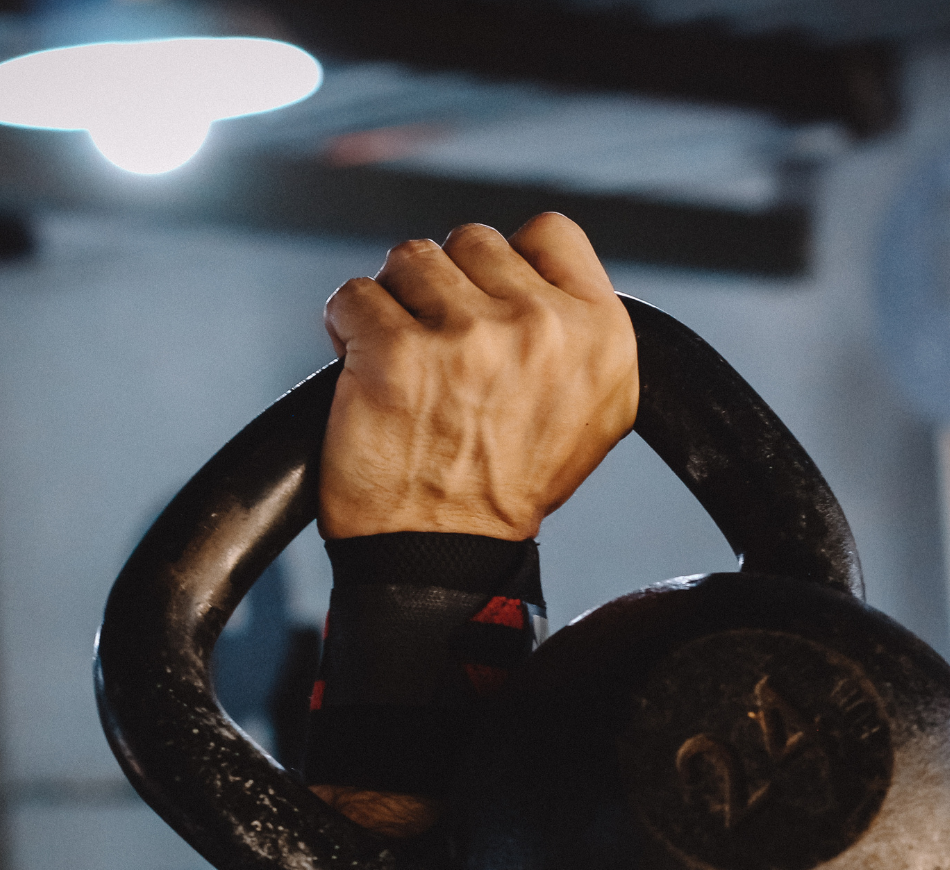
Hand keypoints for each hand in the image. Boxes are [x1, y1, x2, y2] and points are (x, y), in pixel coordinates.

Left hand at [319, 214, 639, 540]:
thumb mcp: (591, 411)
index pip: (551, 233)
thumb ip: (577, 331)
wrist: (441, 557)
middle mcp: (542, 329)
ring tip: (404, 361)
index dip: (508, 263)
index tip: (488, 304)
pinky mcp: (396, 352)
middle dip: (447, 288)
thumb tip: (541, 273)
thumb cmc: (506, 489)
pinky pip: (354, 296)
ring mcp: (468, 337)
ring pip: (412, 259)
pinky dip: (348, 329)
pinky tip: (366, 371)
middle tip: (441, 352)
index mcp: (600, 337)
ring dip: (396, 303)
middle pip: (473, 242)